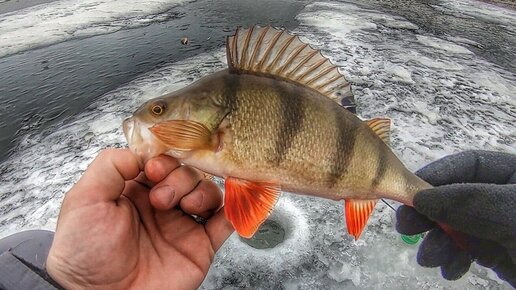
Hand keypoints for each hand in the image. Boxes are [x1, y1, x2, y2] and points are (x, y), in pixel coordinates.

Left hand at [46, 149, 233, 289]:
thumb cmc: (85, 253)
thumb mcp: (84, 200)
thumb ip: (110, 166)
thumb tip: (140, 151)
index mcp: (135, 191)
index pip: (161, 161)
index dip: (163, 160)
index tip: (153, 170)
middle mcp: (162, 205)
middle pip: (187, 173)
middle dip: (179, 178)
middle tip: (161, 199)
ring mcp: (182, 225)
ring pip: (208, 192)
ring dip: (202, 191)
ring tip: (186, 206)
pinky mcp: (200, 246)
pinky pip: (225, 223)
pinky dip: (233, 211)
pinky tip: (226, 209)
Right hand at [396, 150, 515, 285]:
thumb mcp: (512, 213)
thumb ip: (469, 202)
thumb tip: (421, 198)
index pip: (469, 165)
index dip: (436, 176)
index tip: (410, 194)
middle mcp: (504, 197)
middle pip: (456, 197)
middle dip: (430, 215)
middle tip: (404, 227)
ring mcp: (501, 226)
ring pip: (457, 227)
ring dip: (438, 243)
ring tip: (430, 258)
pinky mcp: (499, 252)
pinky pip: (467, 250)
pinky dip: (453, 259)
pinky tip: (450, 269)